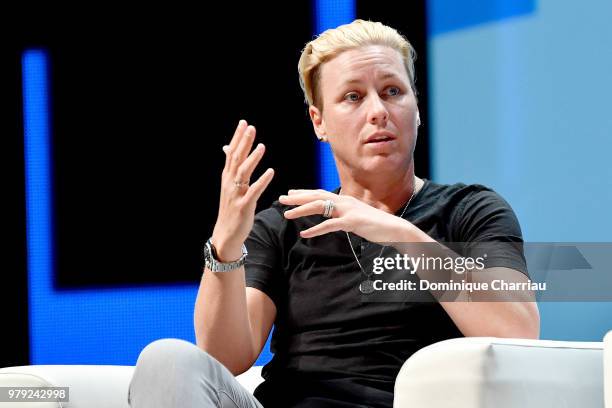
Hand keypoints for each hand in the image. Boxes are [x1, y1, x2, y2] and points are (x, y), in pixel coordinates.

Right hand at [212, 120, 273, 259]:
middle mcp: (230, 183)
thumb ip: (231, 167)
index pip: (231, 153)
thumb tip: (227, 149)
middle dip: (243, 143)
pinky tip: (271, 172)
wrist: (226, 234)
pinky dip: (262, 181)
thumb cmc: (231, 208)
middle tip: (250, 127)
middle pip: (236, 159)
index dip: (237, 138)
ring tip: (261, 146)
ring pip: (244, 173)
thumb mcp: (229, 186)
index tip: (243, 123)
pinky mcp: (244, 206)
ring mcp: (236, 195)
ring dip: (252, 159)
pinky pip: (254, 192)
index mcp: (227, 177)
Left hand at [279, 189, 413, 242]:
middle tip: (281, 199)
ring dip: (301, 211)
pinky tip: (304, 233)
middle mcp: (345, 201)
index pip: (321, 193)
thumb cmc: (376, 225)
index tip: (290, 193)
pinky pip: (329, 226)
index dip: (305, 193)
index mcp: (345, 200)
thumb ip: (344, 215)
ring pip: (320, 208)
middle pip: (316, 197)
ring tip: (287, 215)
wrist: (395, 229)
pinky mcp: (352, 222)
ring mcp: (348, 211)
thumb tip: (333, 217)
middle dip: (297, 198)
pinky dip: (316, 229)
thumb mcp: (357, 217)